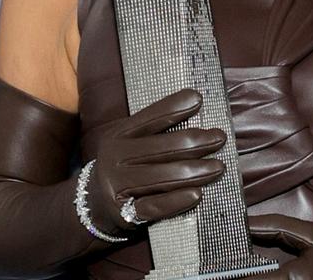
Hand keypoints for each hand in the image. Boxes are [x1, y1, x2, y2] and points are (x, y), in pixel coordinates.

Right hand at [87, 88, 227, 236]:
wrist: (93, 204)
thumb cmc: (125, 166)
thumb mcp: (129, 142)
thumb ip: (155, 129)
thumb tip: (194, 107)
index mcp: (118, 135)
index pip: (149, 118)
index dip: (174, 107)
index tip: (198, 99)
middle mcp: (115, 158)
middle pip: (161, 148)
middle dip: (195, 141)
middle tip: (219, 138)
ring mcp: (118, 185)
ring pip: (162, 177)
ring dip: (195, 171)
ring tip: (218, 167)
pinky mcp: (124, 213)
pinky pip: (155, 207)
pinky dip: (176, 201)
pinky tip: (197, 194)